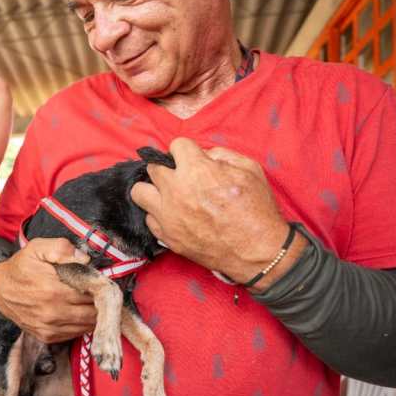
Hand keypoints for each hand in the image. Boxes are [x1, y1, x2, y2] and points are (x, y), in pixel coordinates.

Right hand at [0, 238, 95, 342]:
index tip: (100, 282)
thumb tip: (85, 259)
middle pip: (93, 312)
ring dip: (93, 315)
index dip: (100, 287)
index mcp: (54, 290)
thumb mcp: (38, 248)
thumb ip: (62, 248)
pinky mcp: (47, 336)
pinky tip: (79, 312)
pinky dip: (82, 324)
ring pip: (87, 326)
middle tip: (99, 292)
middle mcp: (53, 313)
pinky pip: (75, 334)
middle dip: (100, 303)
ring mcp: (50, 327)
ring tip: (90, 302)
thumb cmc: (21, 267)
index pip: (91, 293)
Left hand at [130, 138, 290, 284]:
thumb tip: (203, 155)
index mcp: (196, 170)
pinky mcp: (167, 236)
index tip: (192, 158)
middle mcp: (175, 190)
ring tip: (167, 194)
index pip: (176, 145)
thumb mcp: (249, 169)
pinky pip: (149, 218)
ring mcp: (168, 215)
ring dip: (152, 189)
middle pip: (153, 167)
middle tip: (181, 176)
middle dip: (167, 168)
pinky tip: (174, 215)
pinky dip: (159, 215)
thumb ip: (221, 155)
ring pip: (139, 192)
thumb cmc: (257, 209)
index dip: (186, 150)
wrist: (257, 251)